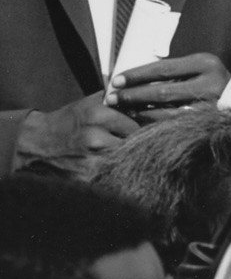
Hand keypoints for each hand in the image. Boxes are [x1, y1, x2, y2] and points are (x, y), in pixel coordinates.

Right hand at [14, 91, 137, 179]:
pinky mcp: (84, 178)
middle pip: (132, 145)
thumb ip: (117, 100)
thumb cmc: (69, 120)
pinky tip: (114, 167)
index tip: (146, 131)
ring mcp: (89, 161)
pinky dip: (115, 173)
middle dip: (137, 145)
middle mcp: (94, 138)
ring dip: (127, 159)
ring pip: (123, 162)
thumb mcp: (91, 102)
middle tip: (141, 144)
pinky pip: (110, 176)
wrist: (36, 142)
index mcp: (98, 115)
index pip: (135, 125)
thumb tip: (146, 99)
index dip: (142, 129)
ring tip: (127, 155)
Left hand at [105, 52, 230, 123]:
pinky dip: (154, 124)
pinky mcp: (208, 122)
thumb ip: (173, 73)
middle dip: (133, 95)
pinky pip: (174, 125)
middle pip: (162, 90)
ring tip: (122, 111)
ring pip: (166, 111)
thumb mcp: (197, 69)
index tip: (116, 80)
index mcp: (205, 62)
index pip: (163, 68)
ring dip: (140, 112)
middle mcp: (210, 81)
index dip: (137, 74)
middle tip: (111, 98)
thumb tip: (132, 79)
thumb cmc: (210, 81)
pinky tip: (140, 122)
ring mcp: (210, 104)